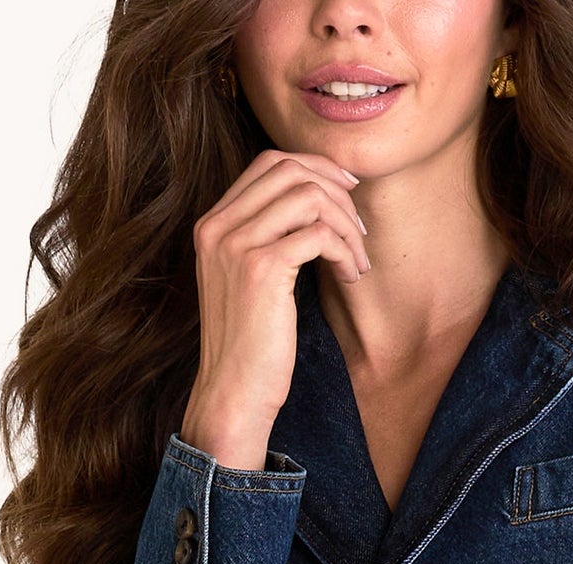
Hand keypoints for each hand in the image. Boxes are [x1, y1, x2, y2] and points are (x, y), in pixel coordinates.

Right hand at [179, 148, 369, 467]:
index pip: (268, 163)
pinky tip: (351, 276)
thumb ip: (266, 240)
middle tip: (359, 230)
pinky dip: (345, 251)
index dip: (315, 168)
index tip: (347, 192)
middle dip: (336, 192)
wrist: (233, 392)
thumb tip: (316, 204)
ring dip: (346, 225)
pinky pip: (319, 234)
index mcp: (213, 224)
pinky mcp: (261, 270)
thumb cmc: (251, 346)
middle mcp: (218, 227)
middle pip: (290, 169)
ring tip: (358, 261)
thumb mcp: (248, 282)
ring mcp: (236, 245)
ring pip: (309, 196)